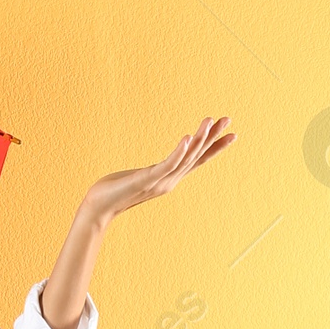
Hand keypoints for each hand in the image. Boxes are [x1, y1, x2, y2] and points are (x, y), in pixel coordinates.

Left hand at [83, 115, 236, 223]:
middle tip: (228, 119)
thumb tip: (157, 168)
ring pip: (185, 158)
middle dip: (213, 138)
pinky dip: (178, 152)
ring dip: (198, 139)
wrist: (97, 209)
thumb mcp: (140, 179)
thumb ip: (152, 173)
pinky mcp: (145, 180)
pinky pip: (166, 165)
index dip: (215, 148)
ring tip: (208, 121)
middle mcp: (169, 181)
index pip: (197, 160)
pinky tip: (186, 138)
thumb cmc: (114, 192)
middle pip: (196, 157)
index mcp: (169, 178)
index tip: (232, 134)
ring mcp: (159, 182)